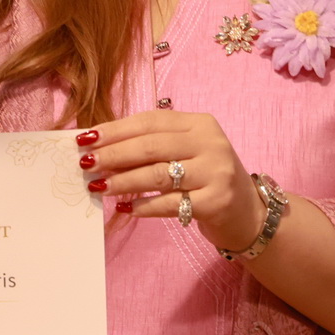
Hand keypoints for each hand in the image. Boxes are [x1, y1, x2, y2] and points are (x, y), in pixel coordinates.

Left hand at [78, 110, 268, 256]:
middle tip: (86, 164)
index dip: (115, 130)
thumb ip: (151, 147)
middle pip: (151, 146)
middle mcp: (210, 143)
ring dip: (123, 181)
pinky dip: (144, 206)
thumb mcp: (185, 152)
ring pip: (158, 175)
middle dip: (113, 155)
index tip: (85, 139)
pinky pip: (171, 204)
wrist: (249, 213)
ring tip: (98, 186)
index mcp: (199, 123)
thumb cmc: (206, 178)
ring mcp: (216, 172)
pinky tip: (126, 208)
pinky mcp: (216, 201)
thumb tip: (100, 149)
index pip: (150, 121)